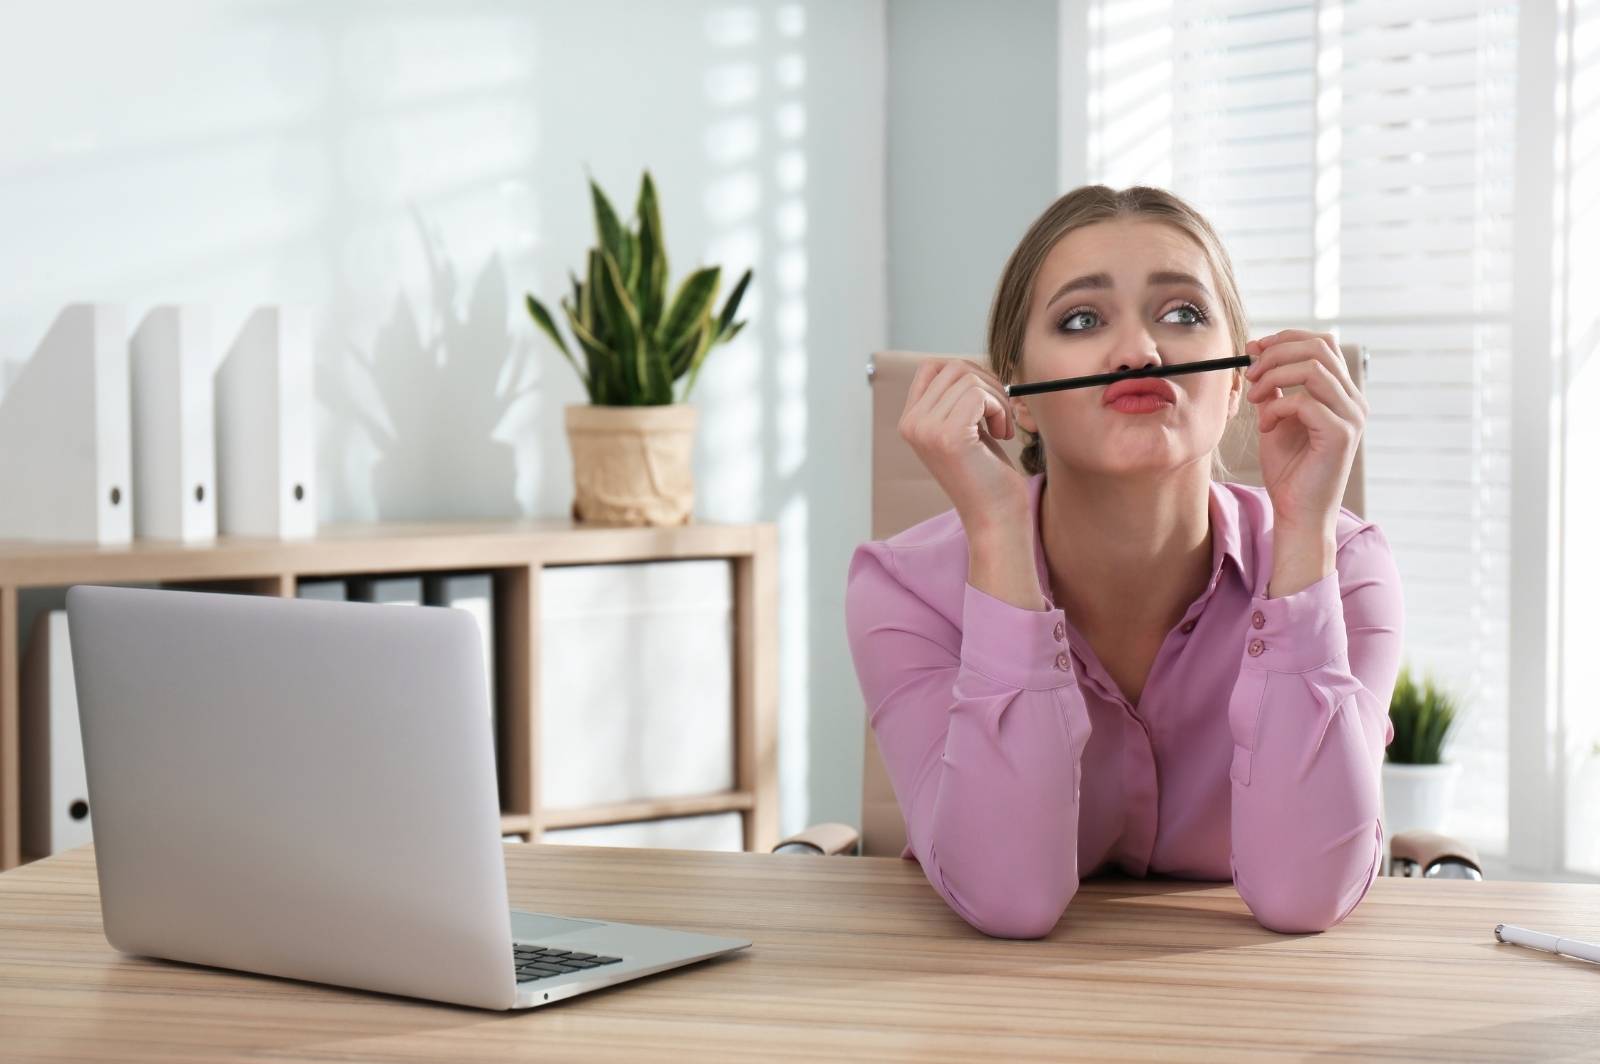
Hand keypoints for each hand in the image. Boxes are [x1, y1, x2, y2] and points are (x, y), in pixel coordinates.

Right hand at [899, 358, 1028, 532]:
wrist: (994, 517)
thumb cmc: (987, 474)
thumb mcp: (965, 428)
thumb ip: (957, 398)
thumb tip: (970, 364)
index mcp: (910, 421)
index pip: (932, 367)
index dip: (967, 373)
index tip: (986, 400)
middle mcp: (911, 424)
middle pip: (954, 367)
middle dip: (988, 383)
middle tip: (1001, 415)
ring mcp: (926, 429)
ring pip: (969, 377)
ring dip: (998, 398)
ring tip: (1002, 428)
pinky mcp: (948, 436)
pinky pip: (979, 394)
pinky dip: (999, 408)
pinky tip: (1002, 434)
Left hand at [1244, 331, 1366, 592]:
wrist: (1297, 512)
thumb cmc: (1289, 470)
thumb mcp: (1275, 417)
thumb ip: (1273, 386)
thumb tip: (1257, 350)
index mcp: (1342, 393)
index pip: (1322, 343)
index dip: (1286, 338)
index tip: (1254, 349)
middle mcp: (1353, 400)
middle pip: (1319, 347)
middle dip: (1276, 353)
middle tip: (1250, 373)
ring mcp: (1352, 416)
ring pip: (1313, 369)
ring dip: (1274, 376)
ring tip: (1254, 398)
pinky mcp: (1341, 435)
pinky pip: (1305, 402)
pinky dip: (1277, 407)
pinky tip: (1265, 425)